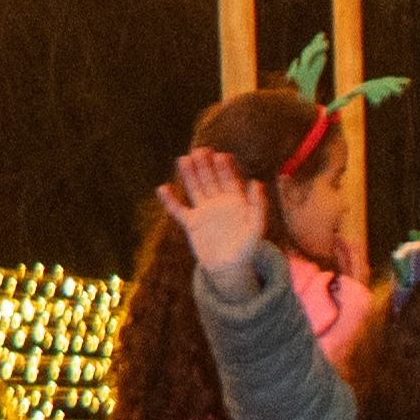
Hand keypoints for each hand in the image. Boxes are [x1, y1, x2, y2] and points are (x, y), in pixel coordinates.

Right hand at [162, 144, 272, 278]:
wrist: (229, 268)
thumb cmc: (246, 249)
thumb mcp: (256, 228)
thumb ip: (257, 206)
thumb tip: (256, 182)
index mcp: (235, 201)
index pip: (229, 179)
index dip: (225, 167)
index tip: (221, 155)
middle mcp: (218, 202)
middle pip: (210, 179)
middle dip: (205, 165)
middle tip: (200, 150)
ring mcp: (204, 212)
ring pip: (194, 188)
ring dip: (189, 175)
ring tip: (182, 159)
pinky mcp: (191, 224)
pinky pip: (178, 210)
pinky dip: (169, 201)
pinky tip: (162, 188)